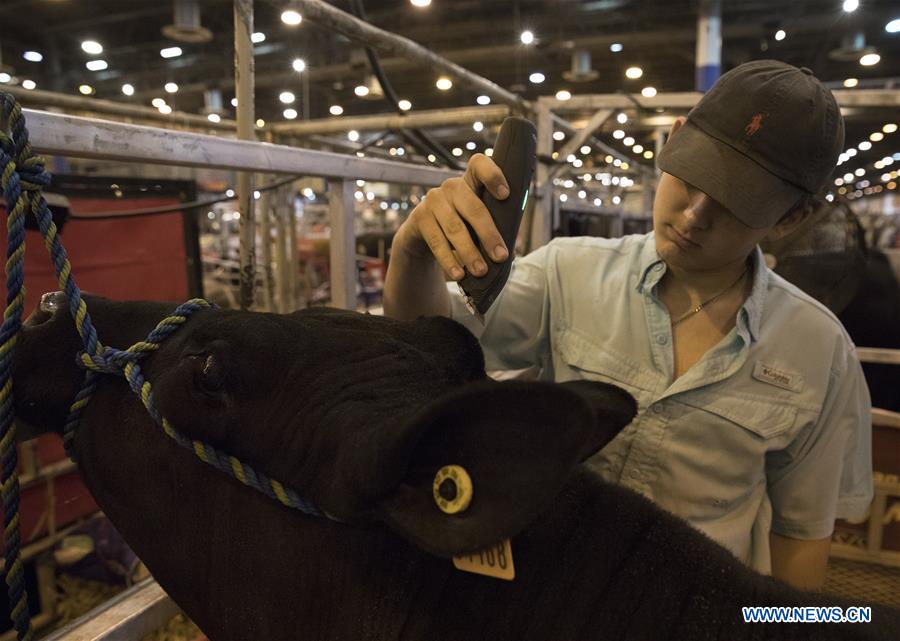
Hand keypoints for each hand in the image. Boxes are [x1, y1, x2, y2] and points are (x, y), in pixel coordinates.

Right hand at [400, 153, 510, 280]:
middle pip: (473, 207)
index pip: (480, 165)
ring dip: (469, 252)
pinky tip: (459, 274)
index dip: (493, 175)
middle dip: (489, 234)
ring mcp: (433, 200)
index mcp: (471, 182)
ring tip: (480, 271)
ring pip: (455, 228)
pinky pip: (437, 241)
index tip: (506, 194)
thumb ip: (494, 228)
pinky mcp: (419, 217)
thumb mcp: (476, 222)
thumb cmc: (460, 226)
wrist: (422, 235)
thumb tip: (511, 251)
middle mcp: (452, 187)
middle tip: (500, 256)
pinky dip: (449, 260)